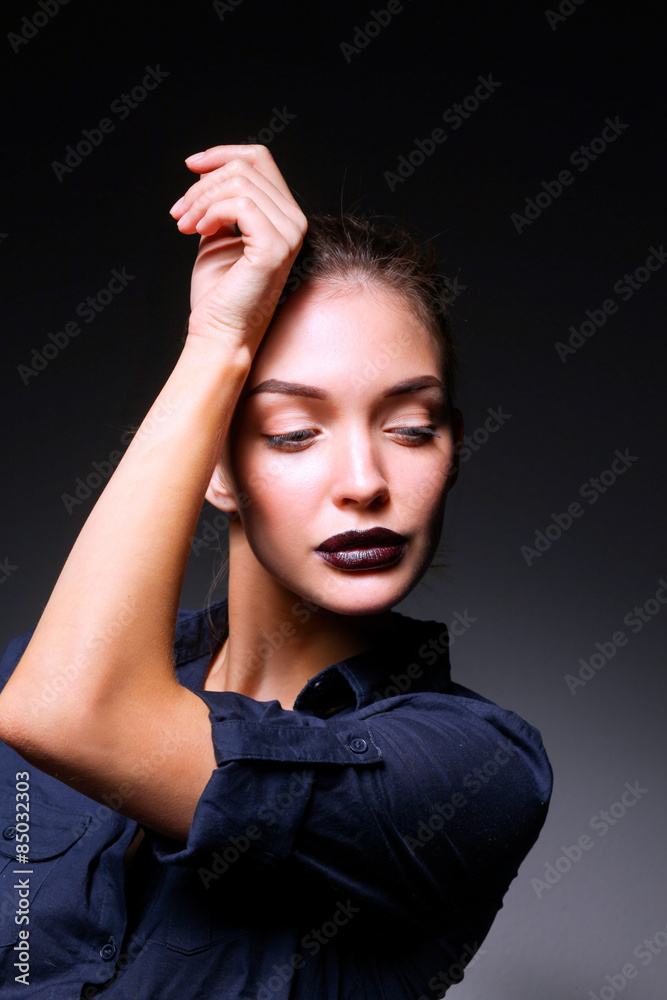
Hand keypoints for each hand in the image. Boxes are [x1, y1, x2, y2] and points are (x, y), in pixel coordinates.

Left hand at [170, 144, 307, 353]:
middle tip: (179, 214)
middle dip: (202, 184)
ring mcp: (289, 234)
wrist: (220, 333)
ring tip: (184, 225)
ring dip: (200, 200)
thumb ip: (220, 203)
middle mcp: (294, 221)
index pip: (259, 159)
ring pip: (240, 182)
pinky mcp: (275, 247)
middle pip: (246, 167)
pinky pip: (240, 204)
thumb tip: (208, 172)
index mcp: (283, 216)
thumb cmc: (218, 293)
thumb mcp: (217, 234)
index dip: (222, 154)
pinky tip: (198, 231)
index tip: (191, 166)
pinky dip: (211, 212)